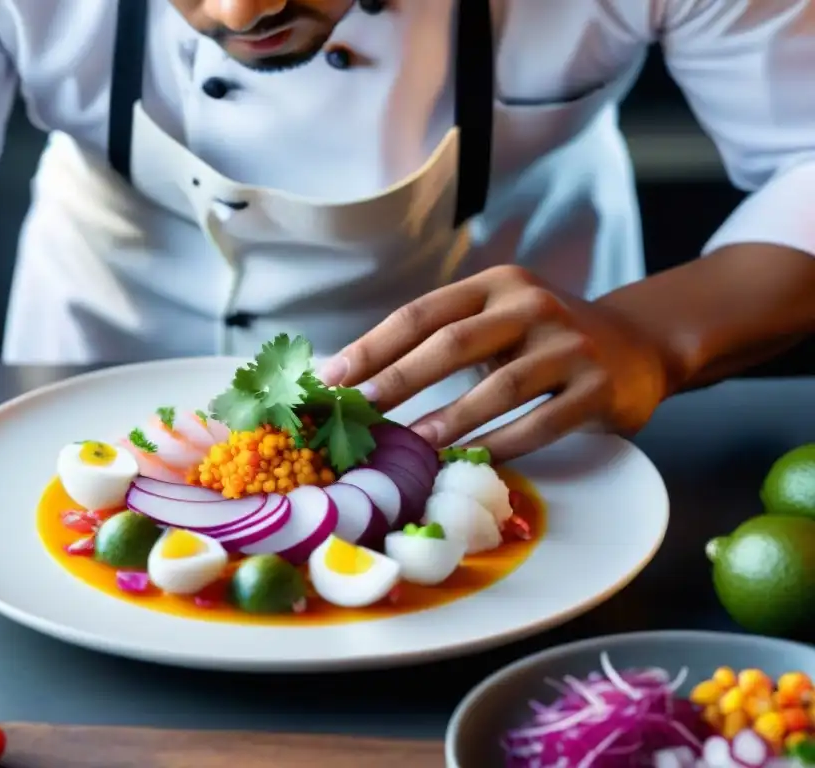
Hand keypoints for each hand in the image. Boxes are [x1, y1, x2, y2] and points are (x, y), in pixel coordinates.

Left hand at [319, 265, 673, 461]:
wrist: (640, 344)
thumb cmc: (546, 339)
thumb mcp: (499, 321)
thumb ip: (445, 340)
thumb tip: (363, 380)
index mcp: (495, 285)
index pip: (421, 313)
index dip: (373, 346)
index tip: (332, 380)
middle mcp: (532, 305)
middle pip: (453, 343)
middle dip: (398, 379)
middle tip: (358, 412)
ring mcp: (569, 344)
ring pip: (499, 386)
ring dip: (449, 419)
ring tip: (410, 445)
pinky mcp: (598, 386)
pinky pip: (541, 422)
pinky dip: (502, 444)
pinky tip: (470, 461)